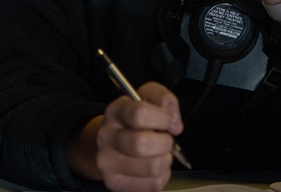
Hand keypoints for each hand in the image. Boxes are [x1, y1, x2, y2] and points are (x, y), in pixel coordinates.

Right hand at [68, 82, 182, 191]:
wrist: (110, 143)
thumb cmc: (135, 119)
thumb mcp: (147, 97)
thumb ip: (164, 99)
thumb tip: (174, 124)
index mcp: (115, 111)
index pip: (140, 113)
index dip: (163, 118)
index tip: (168, 121)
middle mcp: (106, 137)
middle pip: (142, 144)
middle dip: (165, 142)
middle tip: (166, 140)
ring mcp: (107, 162)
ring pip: (151, 167)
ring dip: (166, 160)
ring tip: (161, 153)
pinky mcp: (115, 183)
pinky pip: (152, 184)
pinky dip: (163, 175)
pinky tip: (156, 166)